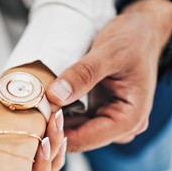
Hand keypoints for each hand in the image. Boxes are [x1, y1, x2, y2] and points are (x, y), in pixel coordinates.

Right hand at [0, 110, 64, 170]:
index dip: (46, 155)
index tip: (48, 134)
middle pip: (46, 168)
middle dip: (55, 140)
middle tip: (56, 115)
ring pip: (44, 164)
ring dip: (53, 140)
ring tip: (54, 116)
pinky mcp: (9, 165)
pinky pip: (34, 157)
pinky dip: (41, 140)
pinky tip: (43, 121)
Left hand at [46, 0, 171, 151]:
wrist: (142, 30)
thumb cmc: (133, 39)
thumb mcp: (108, 52)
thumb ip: (83, 74)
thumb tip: (55, 96)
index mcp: (130, 119)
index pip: (85, 140)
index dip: (57, 133)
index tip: (33, 119)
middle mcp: (122, 127)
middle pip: (79, 140)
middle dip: (53, 130)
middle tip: (29, 111)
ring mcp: (111, 121)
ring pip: (75, 133)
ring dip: (55, 123)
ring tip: (34, 106)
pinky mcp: (102, 114)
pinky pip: (77, 122)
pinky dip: (61, 115)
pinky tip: (46, 104)